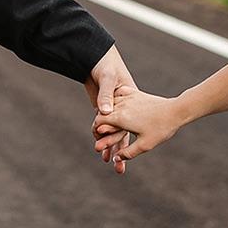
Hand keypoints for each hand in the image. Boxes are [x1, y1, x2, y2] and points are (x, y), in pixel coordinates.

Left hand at [85, 45, 134, 175]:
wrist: (100, 58)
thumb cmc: (105, 66)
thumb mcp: (108, 78)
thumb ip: (106, 95)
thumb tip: (102, 112)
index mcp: (127, 103)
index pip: (121, 124)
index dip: (113, 138)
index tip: (106, 152)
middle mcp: (123, 109)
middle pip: (121, 133)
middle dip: (118, 150)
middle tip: (117, 169)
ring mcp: (116, 110)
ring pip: (116, 132)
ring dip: (112, 147)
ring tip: (110, 164)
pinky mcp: (108, 109)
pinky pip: (108, 127)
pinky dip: (105, 137)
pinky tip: (105, 150)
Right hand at [92, 84, 184, 163]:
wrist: (175, 111)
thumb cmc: (161, 129)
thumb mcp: (144, 145)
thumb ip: (128, 153)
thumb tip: (116, 159)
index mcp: (121, 118)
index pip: (98, 122)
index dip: (96, 130)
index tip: (99, 137)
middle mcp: (122, 105)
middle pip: (103, 113)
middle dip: (101, 123)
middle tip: (102, 133)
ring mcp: (128, 97)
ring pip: (110, 103)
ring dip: (108, 112)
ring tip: (109, 121)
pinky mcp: (135, 93)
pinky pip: (119, 94)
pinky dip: (116, 100)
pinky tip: (119, 105)